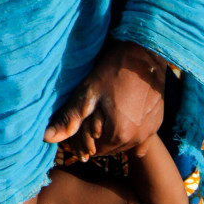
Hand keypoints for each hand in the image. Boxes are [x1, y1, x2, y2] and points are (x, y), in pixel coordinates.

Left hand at [44, 41, 165, 158]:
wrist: (145, 53)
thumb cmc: (115, 70)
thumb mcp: (88, 92)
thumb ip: (69, 118)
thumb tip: (47, 138)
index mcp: (118, 134)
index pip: (93, 150)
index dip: (81, 139)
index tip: (77, 124)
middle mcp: (136, 140)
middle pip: (108, 149)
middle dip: (96, 139)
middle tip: (88, 117)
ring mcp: (149, 132)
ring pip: (123, 144)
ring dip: (112, 136)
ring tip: (103, 114)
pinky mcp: (157, 123)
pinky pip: (140, 140)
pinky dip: (129, 134)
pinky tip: (122, 117)